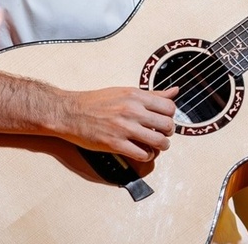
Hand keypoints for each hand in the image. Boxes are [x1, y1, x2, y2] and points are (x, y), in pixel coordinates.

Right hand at [56, 86, 177, 161]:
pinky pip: (142, 154)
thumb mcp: (126, 91)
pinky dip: (147, 155)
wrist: (71, 112)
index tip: (164, 120)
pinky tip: (142, 151)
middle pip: (167, 125)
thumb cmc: (97, 101)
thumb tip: (175, 91)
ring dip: (161, 146)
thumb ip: (153, 94)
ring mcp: (124, 128)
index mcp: (136, 95)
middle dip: (168, 132)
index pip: (169, 107)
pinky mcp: (116, 144)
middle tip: (161, 134)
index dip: (170, 116)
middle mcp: (132, 110)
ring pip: (159, 141)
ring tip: (156, 145)